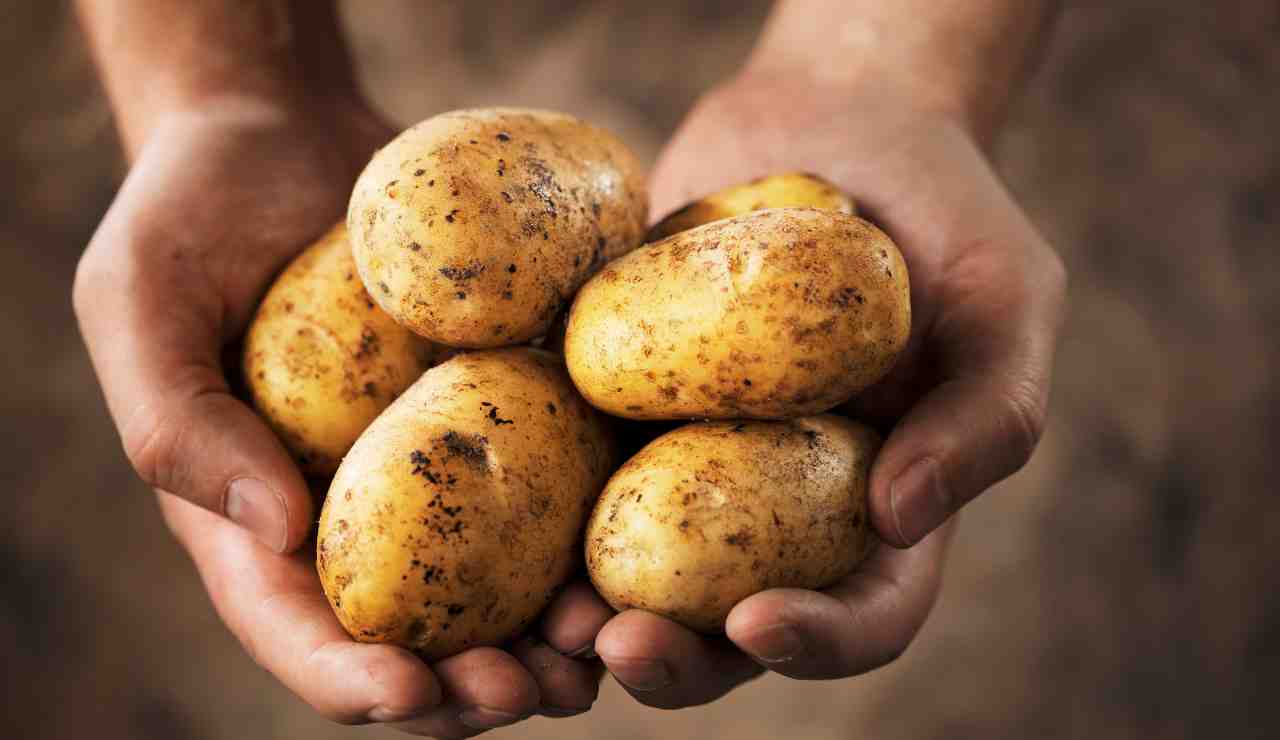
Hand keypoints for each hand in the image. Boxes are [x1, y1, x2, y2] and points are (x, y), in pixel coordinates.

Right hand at [75, 96, 605, 735]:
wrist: (290, 132)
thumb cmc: (194, 211)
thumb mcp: (138, 299)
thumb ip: (177, 420)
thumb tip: (274, 532)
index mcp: (256, 516)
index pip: (296, 628)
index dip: (349, 679)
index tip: (408, 690)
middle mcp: (356, 512)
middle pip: (416, 635)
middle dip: (472, 687)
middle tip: (533, 691)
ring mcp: (437, 468)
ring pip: (500, 587)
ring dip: (551, 636)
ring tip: (602, 647)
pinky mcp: (502, 411)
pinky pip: (553, 487)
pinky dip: (594, 532)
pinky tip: (637, 546)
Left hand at [565, 70, 1064, 705]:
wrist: (834, 120)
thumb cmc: (942, 211)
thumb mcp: (1005, 300)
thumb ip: (986, 413)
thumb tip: (900, 518)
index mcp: (880, 505)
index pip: (864, 613)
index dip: (818, 642)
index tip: (757, 623)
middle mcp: (780, 505)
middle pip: (728, 626)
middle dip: (676, 658)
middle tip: (616, 646)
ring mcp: (689, 458)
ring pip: (635, 569)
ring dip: (587, 613)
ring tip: (545, 616)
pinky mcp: (618, 402)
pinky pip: (570, 464)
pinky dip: (532, 502)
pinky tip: (493, 498)